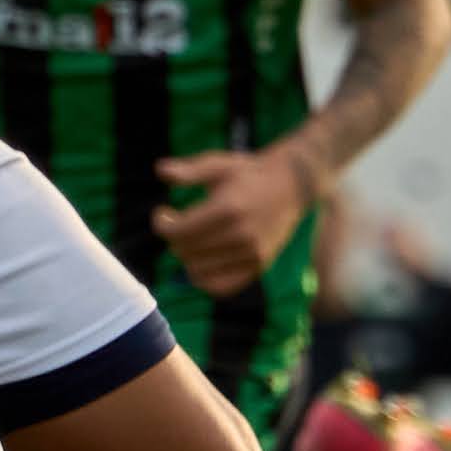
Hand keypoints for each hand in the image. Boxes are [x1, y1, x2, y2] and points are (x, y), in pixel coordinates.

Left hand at [156, 142, 317, 296]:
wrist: (291, 185)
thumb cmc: (249, 172)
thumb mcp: (219, 164)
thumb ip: (189, 170)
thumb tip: (160, 170)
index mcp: (228, 208)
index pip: (178, 231)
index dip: (161, 224)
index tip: (163, 214)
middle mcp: (240, 235)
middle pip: (185, 252)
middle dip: (174, 239)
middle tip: (178, 224)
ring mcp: (251, 254)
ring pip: (197, 272)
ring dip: (186, 258)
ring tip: (191, 241)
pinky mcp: (258, 266)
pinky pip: (220, 287)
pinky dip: (204, 278)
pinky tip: (202, 260)